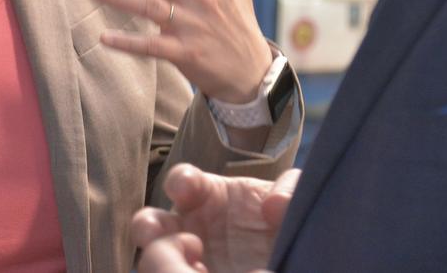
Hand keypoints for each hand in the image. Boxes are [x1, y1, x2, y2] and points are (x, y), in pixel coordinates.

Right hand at [133, 164, 299, 272]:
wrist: (297, 255)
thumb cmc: (284, 223)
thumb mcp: (295, 199)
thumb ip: (291, 190)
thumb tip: (274, 205)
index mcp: (205, 196)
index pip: (180, 181)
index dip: (180, 182)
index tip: (186, 190)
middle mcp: (188, 227)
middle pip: (150, 224)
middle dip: (149, 228)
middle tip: (176, 239)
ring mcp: (190, 258)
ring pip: (152, 260)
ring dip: (156, 261)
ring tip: (194, 267)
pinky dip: (179, 272)